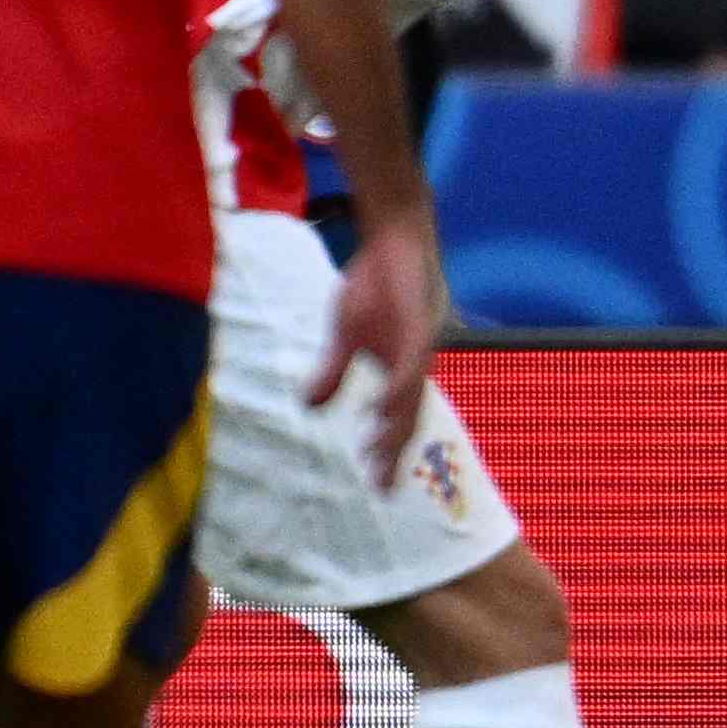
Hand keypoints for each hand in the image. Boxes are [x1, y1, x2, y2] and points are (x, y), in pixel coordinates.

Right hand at [313, 223, 446, 489]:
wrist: (396, 239)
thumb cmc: (375, 285)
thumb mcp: (345, 335)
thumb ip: (332, 372)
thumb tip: (308, 408)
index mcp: (401, 371)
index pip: (398, 422)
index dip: (388, 454)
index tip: (378, 488)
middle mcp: (415, 366)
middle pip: (408, 419)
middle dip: (394, 455)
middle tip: (381, 487)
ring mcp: (418, 347)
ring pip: (410, 398)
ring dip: (395, 428)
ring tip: (379, 456)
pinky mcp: (416, 326)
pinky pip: (408, 364)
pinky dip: (396, 389)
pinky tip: (383, 409)